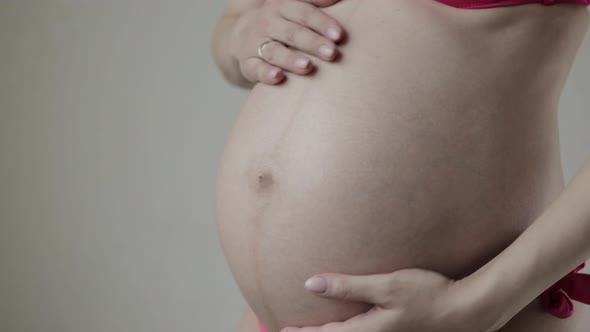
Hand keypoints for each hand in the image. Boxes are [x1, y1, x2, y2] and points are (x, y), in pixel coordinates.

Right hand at [230, 0, 343, 84]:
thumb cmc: (280, 22)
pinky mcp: (247, 63)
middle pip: (291, 32)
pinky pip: (255, 68)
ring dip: (290, 59)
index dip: (322, 23)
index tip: (339, 35)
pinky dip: (265, 73)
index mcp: (282, 6)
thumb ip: (314, 1)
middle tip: (331, 53)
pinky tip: (278, 77)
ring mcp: (255, 43)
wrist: (241, 36)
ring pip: (274, 51)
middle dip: (312, 43)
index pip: (303, 12)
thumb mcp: (293, 6)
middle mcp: (267, 23)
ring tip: (307, 66)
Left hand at [280, 268, 493, 331]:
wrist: (465, 309)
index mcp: (368, 330)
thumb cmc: (427, 294)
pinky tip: (348, 324)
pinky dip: (347, 331)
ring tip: (316, 329)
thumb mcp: (385, 286)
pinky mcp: (396, 331)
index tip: (282, 331)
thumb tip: (311, 283)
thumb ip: (348, 285)